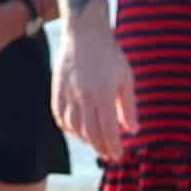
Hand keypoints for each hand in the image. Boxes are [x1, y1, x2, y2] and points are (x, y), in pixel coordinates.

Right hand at [55, 24, 134, 158]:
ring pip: (74, 128)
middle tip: (109, 155)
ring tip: (97, 143)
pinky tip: (79, 132)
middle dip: (101, 148)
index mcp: (103, 94)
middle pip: (90, 134)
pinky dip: (69, 129)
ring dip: (86, 141)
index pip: (108, 130)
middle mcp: (84, 96)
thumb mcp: (126, 79)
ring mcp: (68, 94)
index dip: (113, 147)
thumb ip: (129, 107)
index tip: (118, 155)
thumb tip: (132, 131)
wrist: (84, 35)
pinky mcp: (58, 91)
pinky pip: (60, 118)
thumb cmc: (110, 56)